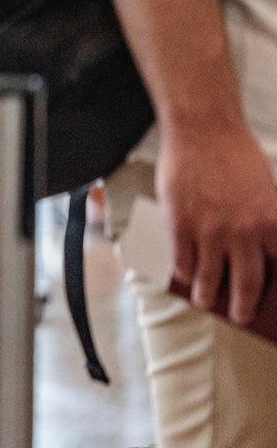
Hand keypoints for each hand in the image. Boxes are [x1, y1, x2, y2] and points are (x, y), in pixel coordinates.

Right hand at [158, 124, 276, 325]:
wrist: (203, 130)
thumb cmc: (236, 155)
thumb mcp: (266, 191)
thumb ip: (264, 222)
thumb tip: (256, 252)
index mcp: (273, 223)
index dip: (275, 291)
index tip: (272, 304)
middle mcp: (245, 233)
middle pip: (246, 285)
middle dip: (243, 308)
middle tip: (239, 317)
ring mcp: (210, 231)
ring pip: (208, 279)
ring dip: (206, 296)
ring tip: (204, 301)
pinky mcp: (180, 225)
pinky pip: (181, 262)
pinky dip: (182, 272)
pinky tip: (183, 273)